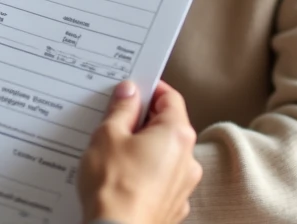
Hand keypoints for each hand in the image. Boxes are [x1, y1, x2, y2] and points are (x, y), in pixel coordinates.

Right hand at [79, 80, 202, 223]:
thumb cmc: (114, 186)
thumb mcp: (108, 136)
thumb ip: (121, 110)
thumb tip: (129, 93)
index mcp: (177, 134)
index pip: (170, 98)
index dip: (150, 90)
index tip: (131, 90)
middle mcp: (188, 160)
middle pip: (168, 127)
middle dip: (142, 121)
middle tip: (114, 122)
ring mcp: (183, 186)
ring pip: (163, 156)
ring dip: (143, 150)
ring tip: (112, 155)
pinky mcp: (172, 207)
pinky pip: (160, 180)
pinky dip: (144, 175)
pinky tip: (121, 179)